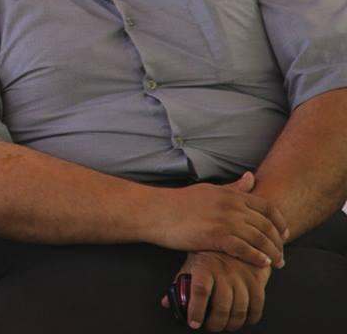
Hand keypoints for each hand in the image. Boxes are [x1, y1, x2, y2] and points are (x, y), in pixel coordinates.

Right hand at [150, 172, 287, 268]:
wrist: (156, 211)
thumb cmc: (179, 202)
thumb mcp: (209, 190)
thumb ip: (233, 187)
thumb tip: (250, 177)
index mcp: (231, 194)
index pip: (267, 208)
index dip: (280, 222)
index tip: (284, 234)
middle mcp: (232, 206)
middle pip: (267, 225)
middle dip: (279, 242)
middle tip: (282, 255)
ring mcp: (225, 221)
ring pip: (259, 238)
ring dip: (272, 253)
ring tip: (277, 263)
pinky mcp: (216, 236)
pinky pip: (245, 249)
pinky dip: (257, 257)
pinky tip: (262, 264)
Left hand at [162, 251, 270, 331]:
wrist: (233, 234)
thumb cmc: (207, 252)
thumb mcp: (190, 264)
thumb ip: (180, 284)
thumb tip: (167, 302)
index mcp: (204, 266)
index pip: (199, 291)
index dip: (196, 310)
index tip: (194, 323)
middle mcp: (224, 271)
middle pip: (222, 306)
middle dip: (215, 323)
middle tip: (211, 327)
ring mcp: (242, 276)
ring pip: (240, 309)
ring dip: (233, 324)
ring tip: (226, 326)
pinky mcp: (257, 279)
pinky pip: (258, 304)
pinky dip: (252, 317)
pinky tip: (244, 319)